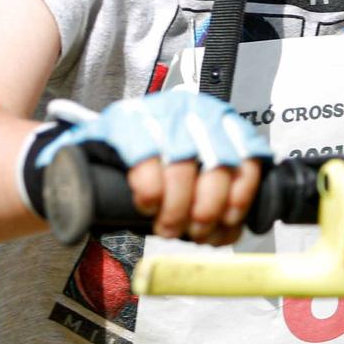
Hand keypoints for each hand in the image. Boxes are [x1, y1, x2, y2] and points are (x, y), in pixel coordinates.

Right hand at [40, 94, 270, 243]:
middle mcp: (195, 111)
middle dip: (207, 210)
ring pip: (183, 167)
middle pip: (219, 165)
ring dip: (177, 208)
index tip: (226, 224)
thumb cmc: (154, 170)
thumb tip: (230, 231)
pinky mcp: (125, 122)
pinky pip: (146, 162)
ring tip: (167, 228)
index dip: (240, 197)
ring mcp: (160, 112)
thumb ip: (216, 193)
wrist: (95, 152)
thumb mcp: (193, 176)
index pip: (248, 156)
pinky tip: (147, 206)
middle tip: (193, 233)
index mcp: (220, 122)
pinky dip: (150, 192)